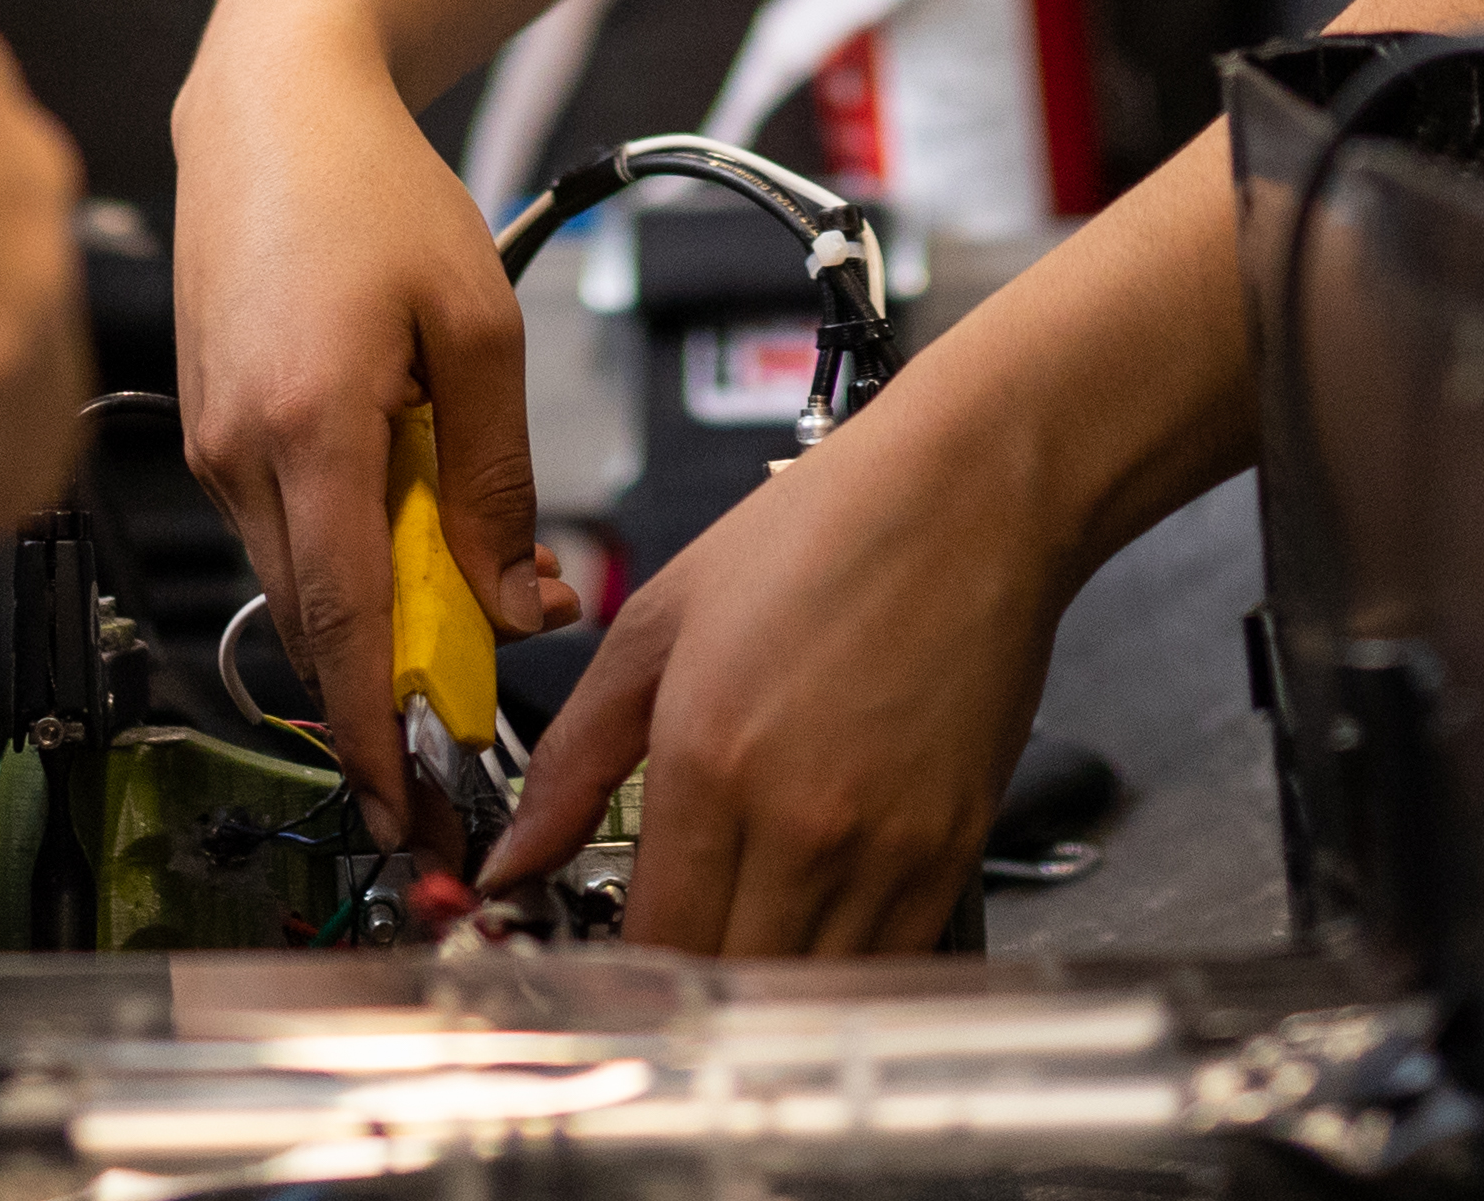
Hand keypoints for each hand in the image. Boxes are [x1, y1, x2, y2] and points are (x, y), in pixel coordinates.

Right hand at [171, 45, 577, 840]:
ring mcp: (209, 443)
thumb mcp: (480, 328)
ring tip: (456, 571)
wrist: (271, 106)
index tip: (411, 804)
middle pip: (317, 622)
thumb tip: (519, 600)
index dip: (377, 730)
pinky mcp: (206, 428)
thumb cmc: (376, 191)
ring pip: (296, 580)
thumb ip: (496, 479)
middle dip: (390, 683)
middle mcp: (236, 450)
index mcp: (307, 426)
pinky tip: (398, 502)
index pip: (342, 624)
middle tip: (471, 708)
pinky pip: (278, 526)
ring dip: (370, 608)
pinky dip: (339, 545)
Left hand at [486, 384, 1069, 953]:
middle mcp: (800, 822)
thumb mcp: (657, 624)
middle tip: (665, 957)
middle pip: (725, 985)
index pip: (651, 942)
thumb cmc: (823, 534)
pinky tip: (811, 919)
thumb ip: (571, 761)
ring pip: (805, 991)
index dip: (619, 972)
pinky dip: (838, 966)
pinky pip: (886, 963)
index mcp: (710, 762)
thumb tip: (513, 860)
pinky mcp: (953, 850)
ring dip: (760, 985)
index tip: (605, 958)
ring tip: (737, 934)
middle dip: (683, 990)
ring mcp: (887, 847)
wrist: (970, 493)